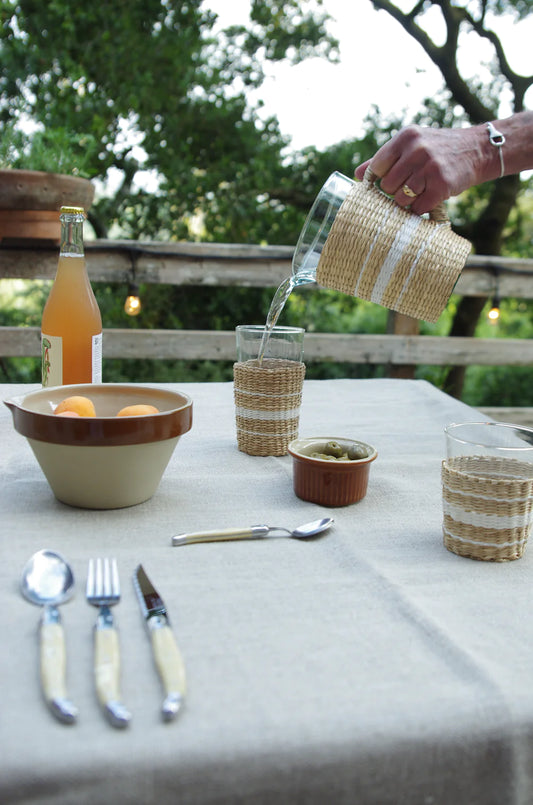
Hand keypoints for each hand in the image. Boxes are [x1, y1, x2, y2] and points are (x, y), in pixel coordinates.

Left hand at [354, 124, 485, 214]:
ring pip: (401, 199)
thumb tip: (357, 175)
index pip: (377, 168)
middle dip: (395, 191)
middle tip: (409, 186)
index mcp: (405, 137)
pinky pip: (418, 208)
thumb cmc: (438, 149)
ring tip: (420, 191)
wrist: (477, 150)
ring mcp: (429, 168)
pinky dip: (420, 208)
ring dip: (408, 201)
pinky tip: (428, 198)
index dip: (380, 179)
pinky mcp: (441, 185)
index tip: (389, 181)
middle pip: (387, 186)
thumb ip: (384, 158)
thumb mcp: (411, 144)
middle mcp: (416, 150)